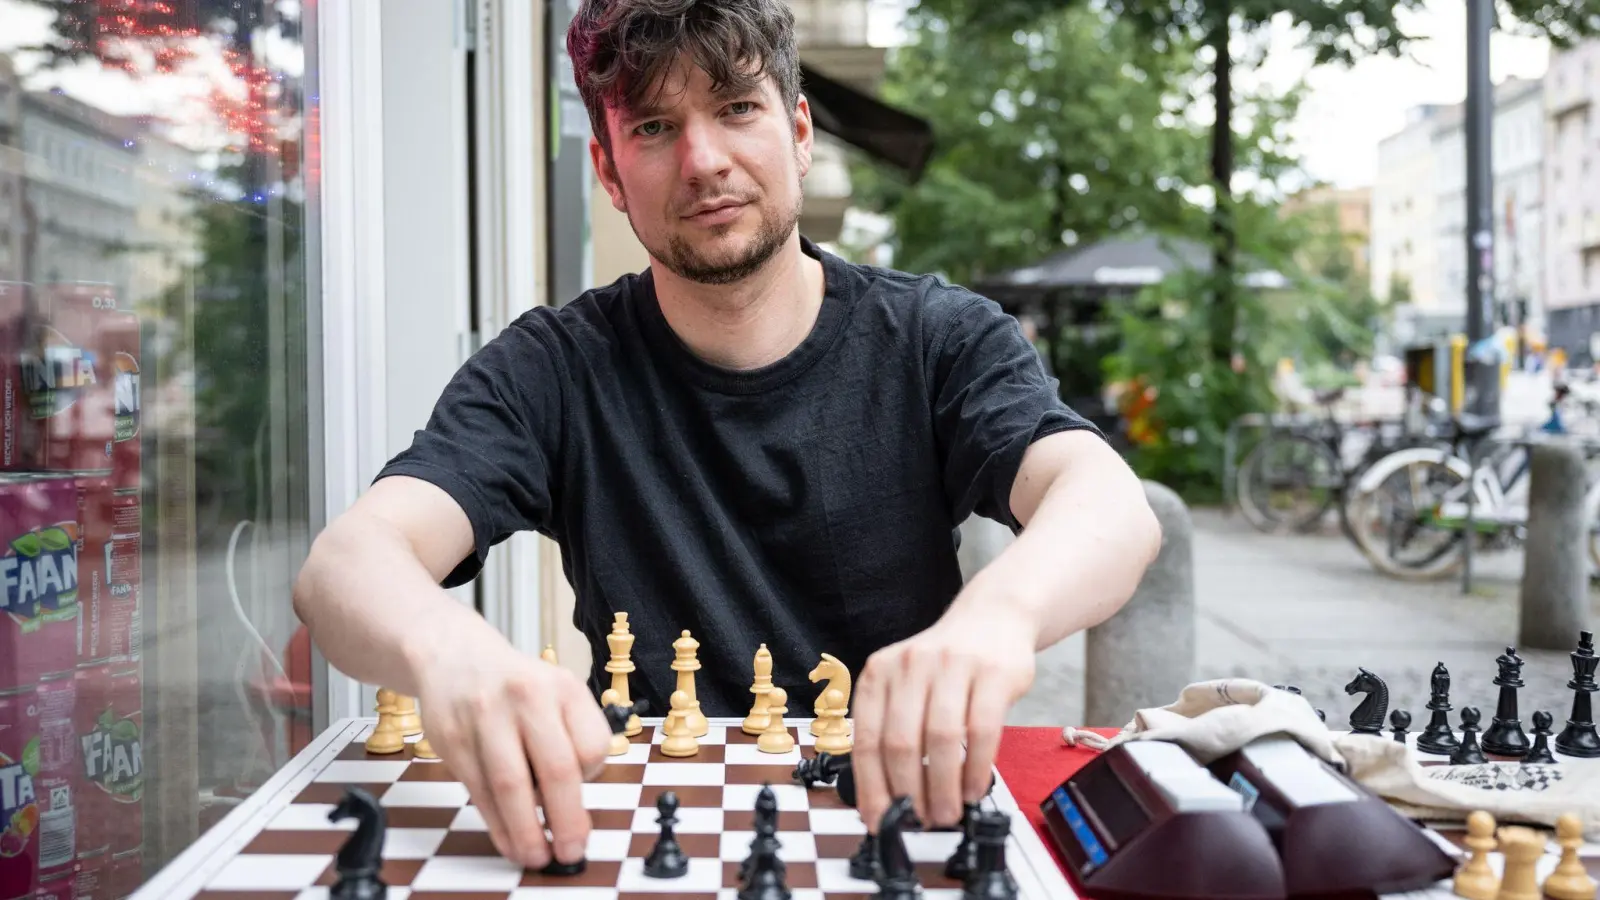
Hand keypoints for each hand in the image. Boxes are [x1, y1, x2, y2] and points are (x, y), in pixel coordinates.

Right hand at [412, 621, 611, 868]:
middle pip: (555, 768)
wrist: (453, 656)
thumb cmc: (516, 686)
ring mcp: (485, 716)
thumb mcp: (556, 692)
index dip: (592, 777)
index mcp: (562, 687)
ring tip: (537, 856)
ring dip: (526, 831)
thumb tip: (574, 806)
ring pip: (510, 786)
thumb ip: (571, 737)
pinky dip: (497, 824)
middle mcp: (526, 697)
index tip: (584, 794)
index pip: (593, 745)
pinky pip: (479, 791)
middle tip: (572, 851)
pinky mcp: (453, 738)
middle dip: (567, 819)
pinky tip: (509, 841)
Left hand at [849, 592, 1037, 830]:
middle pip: (901, 743)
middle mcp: (910, 666)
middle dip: (910, 793)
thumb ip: (892, 728)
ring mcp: (952, 666)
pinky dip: (977, 768)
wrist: (993, 618)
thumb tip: (884, 795)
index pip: (866, 740)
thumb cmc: (945, 664)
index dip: (871, 787)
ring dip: (944, 786)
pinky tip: (975, 788)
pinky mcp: (992, 673)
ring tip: (948, 811)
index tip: (879, 819)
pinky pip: (983, 730)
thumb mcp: (905, 684)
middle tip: (921, 821)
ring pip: (942, 739)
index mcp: (879, 674)